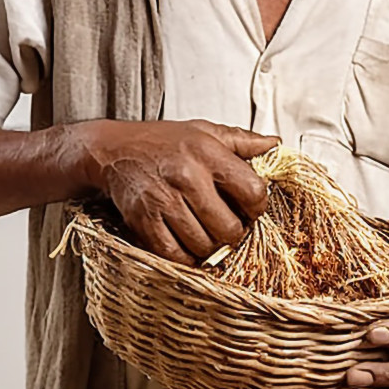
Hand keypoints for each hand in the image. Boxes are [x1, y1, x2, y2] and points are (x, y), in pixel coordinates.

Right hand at [80, 119, 278, 264]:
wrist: (114, 149)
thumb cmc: (163, 141)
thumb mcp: (205, 131)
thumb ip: (242, 140)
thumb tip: (274, 145)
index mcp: (207, 153)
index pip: (252, 191)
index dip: (258, 206)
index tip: (250, 207)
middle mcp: (187, 177)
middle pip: (230, 228)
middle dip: (234, 232)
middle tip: (228, 224)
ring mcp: (164, 202)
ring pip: (205, 246)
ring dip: (211, 246)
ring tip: (207, 232)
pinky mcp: (145, 222)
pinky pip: (177, 256)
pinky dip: (187, 257)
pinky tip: (187, 242)